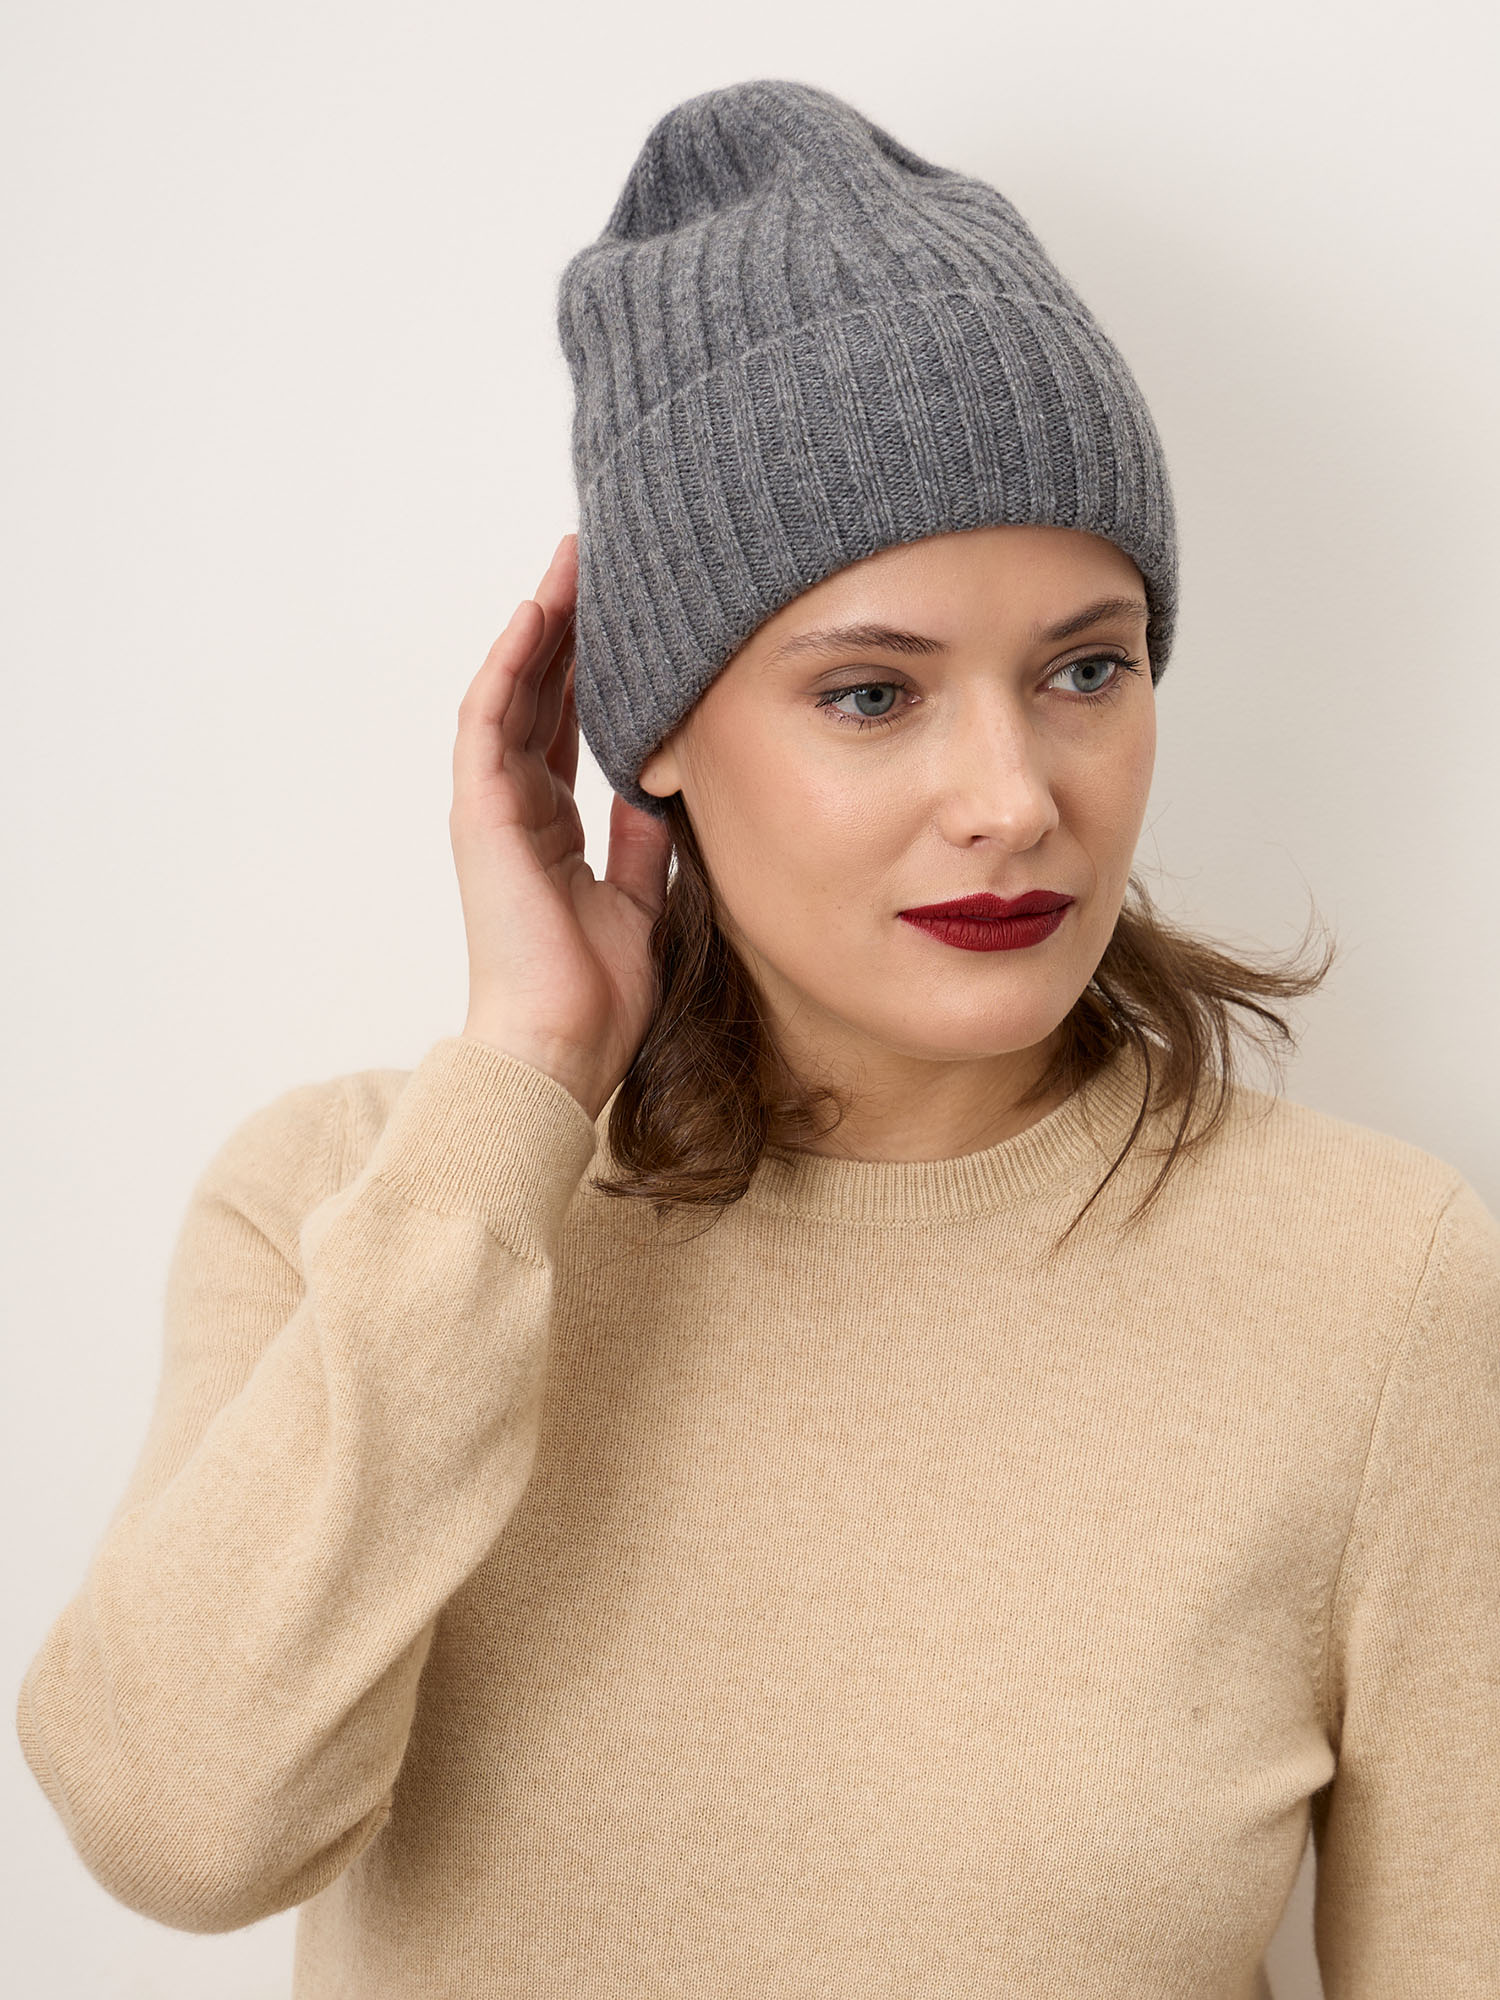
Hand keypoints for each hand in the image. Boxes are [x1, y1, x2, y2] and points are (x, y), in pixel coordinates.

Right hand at [450, 533, 674, 1119]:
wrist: (562, 1046)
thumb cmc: (597, 994)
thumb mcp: (639, 899)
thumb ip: (639, 842)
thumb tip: (657, 786)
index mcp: (549, 829)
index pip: (565, 728)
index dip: (590, 670)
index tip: (625, 617)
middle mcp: (516, 810)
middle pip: (537, 697)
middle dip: (566, 629)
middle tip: (596, 562)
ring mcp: (492, 808)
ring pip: (511, 693)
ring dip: (537, 626)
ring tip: (569, 564)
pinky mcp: (481, 814)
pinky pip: (489, 721)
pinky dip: (510, 664)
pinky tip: (535, 614)